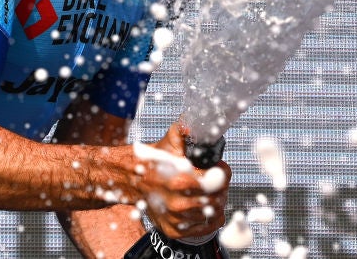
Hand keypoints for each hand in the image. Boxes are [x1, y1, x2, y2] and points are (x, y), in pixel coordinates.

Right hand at [132, 124, 230, 239]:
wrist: (135, 180)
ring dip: (215, 201)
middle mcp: (177, 204)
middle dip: (219, 187)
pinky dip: (210, 216)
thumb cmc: (157, 160)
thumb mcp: (171, 140)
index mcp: (179, 181)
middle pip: (217, 199)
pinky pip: (208, 226)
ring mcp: (177, 220)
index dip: (222, 173)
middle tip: (213, 180)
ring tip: (206, 191)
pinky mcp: (176, 231)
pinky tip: (202, 204)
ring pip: (214, 213)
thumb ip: (185, 129)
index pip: (216, 182)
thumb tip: (195, 126)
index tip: (219, 168)